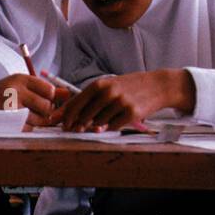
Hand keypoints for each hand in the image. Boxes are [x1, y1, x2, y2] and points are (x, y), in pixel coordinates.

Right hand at [0, 73, 55, 125]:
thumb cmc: (3, 94)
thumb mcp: (21, 86)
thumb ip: (44, 90)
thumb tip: (67, 94)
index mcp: (21, 79)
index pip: (49, 89)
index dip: (51, 98)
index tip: (46, 100)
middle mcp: (16, 91)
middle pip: (47, 106)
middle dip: (45, 112)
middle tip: (34, 110)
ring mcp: (11, 108)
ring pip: (39, 119)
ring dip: (36, 121)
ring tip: (23, 115)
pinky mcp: (7, 122)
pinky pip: (29, 128)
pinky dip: (27, 127)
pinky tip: (17, 121)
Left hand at [48, 69, 194, 131]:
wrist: (157, 85)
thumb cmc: (129, 86)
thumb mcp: (108, 86)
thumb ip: (90, 99)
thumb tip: (69, 115)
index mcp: (99, 85)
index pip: (75, 103)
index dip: (64, 116)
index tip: (58, 124)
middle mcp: (108, 93)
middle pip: (84, 116)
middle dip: (78, 126)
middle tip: (75, 130)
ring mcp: (119, 103)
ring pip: (98, 124)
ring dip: (96, 126)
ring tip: (102, 121)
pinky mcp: (130, 114)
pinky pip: (113, 127)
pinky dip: (111, 127)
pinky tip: (115, 122)